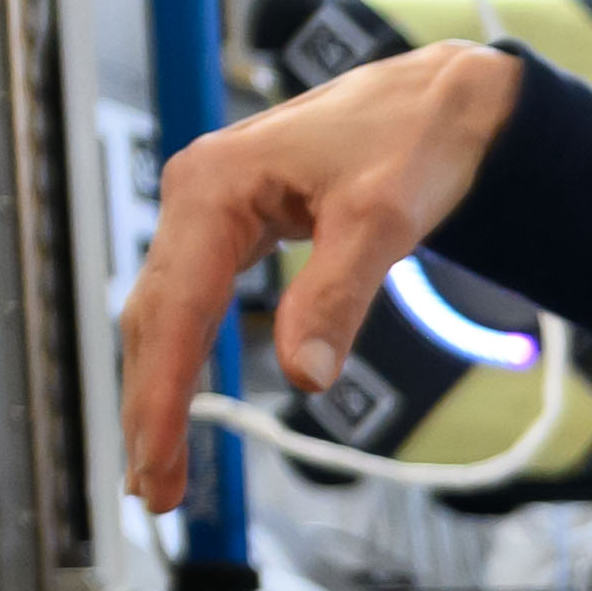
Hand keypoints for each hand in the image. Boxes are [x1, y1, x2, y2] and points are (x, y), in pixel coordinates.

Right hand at [111, 39, 525, 508]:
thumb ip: (339, 296)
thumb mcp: (383, 219)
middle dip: (149, 407)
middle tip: (153, 492)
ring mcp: (207, 211)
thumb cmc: (411, 138)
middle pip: (155, 319)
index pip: (176, 311)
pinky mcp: (230, 226)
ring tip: (156, 468)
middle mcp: (195, 196)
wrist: (441, 98)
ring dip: (158, 389)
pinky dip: (182, 357)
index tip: (157, 462)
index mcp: (213, 188)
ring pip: (166, 314)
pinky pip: (192, 301)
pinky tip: (179, 403)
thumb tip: (307, 376)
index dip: (161, 395)